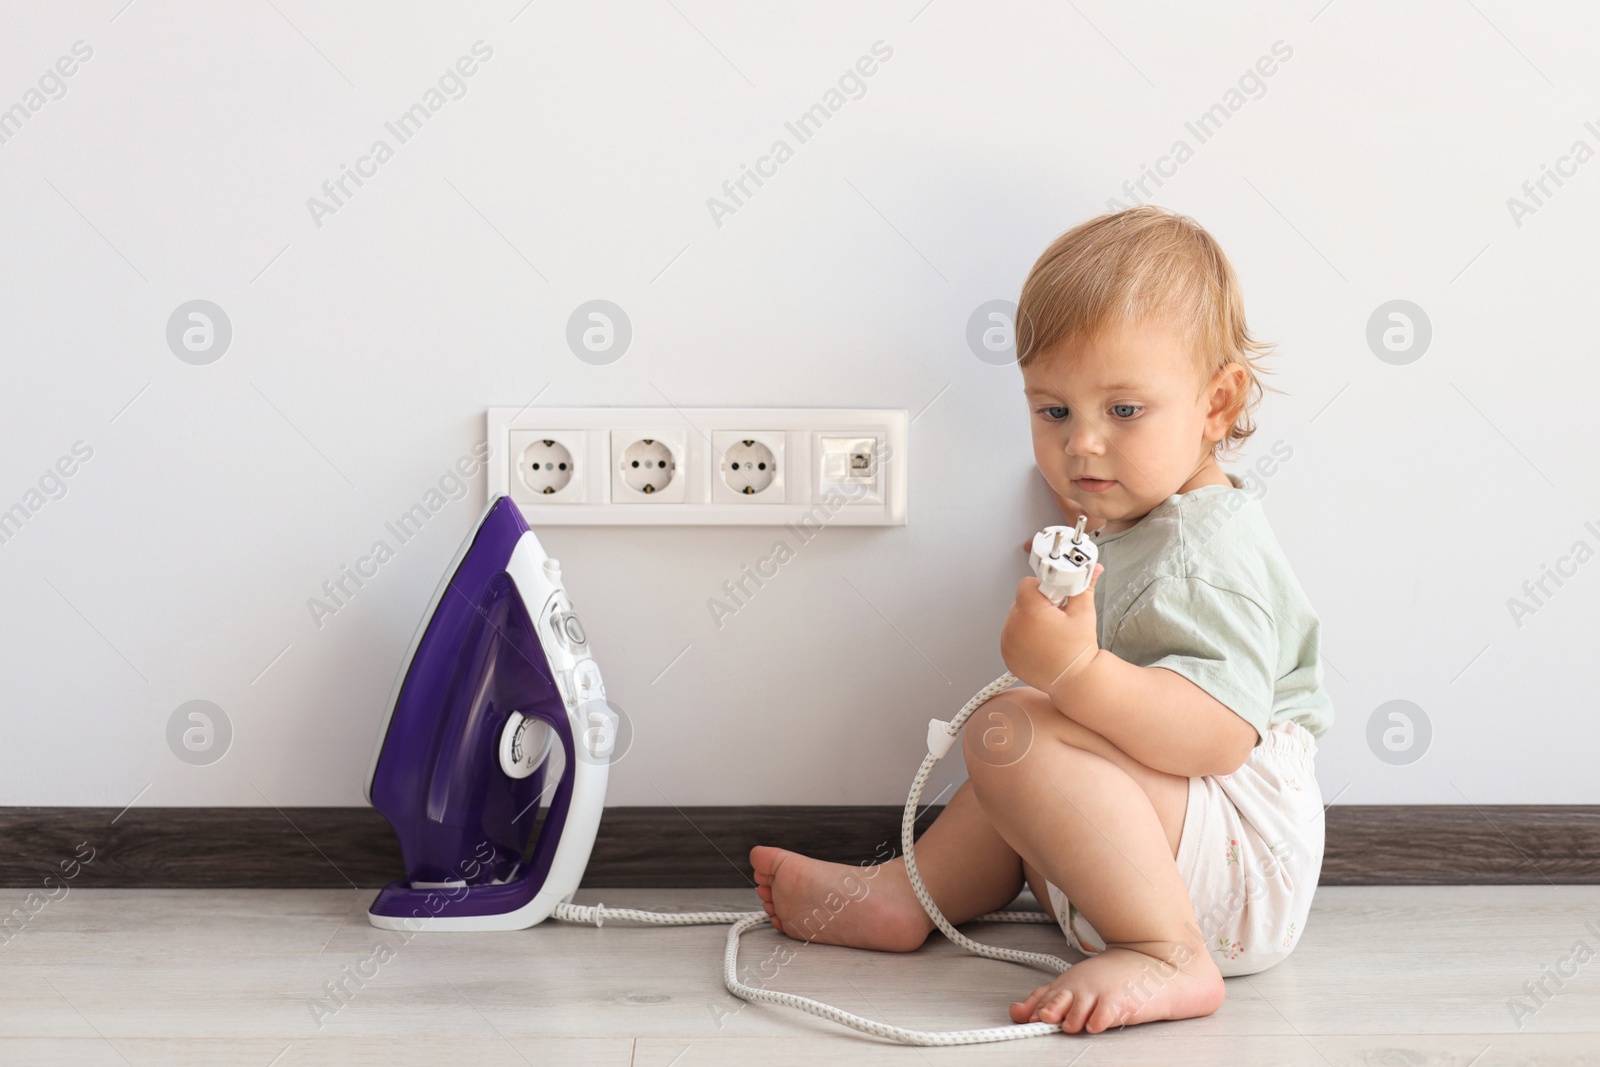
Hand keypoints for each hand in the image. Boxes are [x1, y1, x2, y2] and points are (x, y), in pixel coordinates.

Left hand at [1000, 565, 1102, 697]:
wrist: (1074, 682)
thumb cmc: (1078, 652)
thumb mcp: (1084, 614)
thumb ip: (1084, 586)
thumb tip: (1091, 569)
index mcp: (1030, 612)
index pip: (1028, 584)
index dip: (1044, 587)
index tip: (1055, 596)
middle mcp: (1013, 626)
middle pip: (1022, 600)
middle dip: (1039, 604)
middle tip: (1057, 616)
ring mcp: (1007, 641)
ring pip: (1016, 617)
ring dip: (1030, 620)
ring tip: (1050, 633)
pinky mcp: (1006, 653)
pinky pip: (1012, 634)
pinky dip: (1023, 636)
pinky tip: (1041, 643)